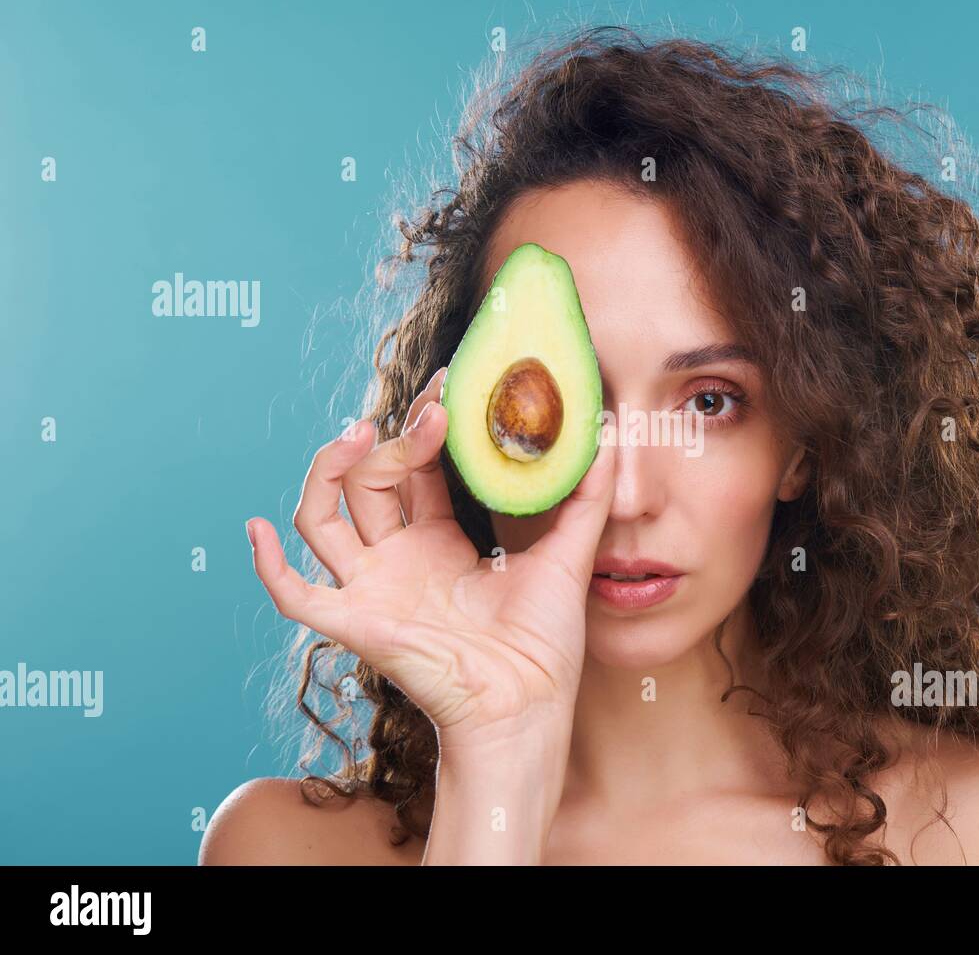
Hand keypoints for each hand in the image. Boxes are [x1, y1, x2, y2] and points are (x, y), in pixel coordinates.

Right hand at [245, 368, 614, 751]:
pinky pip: (294, 596)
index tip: (447, 386)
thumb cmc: (543, 644)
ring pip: (321, 518)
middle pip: (368, 481)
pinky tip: (257, 528)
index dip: (423, 425)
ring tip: (356, 434)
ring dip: (327, 471)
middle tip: (433, 412)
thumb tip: (608, 433)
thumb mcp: (568, 554)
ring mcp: (371, 590)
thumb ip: (586, 495)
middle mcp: (397, 560)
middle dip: (392, 439)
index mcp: (439, 541)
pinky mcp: (355, 624)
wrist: (529, 705)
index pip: (412, 467)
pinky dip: (268, 566)